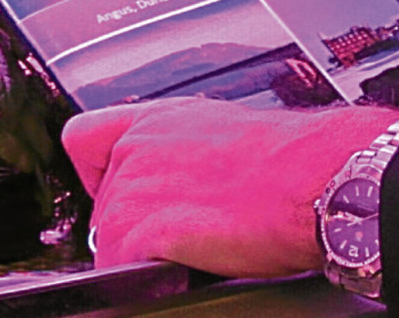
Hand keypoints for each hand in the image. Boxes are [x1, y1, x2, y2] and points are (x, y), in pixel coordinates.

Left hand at [62, 97, 398, 276]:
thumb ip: (189, 151)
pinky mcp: (144, 230)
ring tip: (188, 256)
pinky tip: (182, 271)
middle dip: (133, 226)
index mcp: (159, 120)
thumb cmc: (291, 159)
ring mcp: (134, 189)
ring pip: (109, 240)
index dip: (95, 172)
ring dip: (139, 256)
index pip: (85, 138)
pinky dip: (145, 278)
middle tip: (176, 238)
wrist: (313, 178)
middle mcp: (138, 149)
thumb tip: (188, 180)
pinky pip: (120, 267)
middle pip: (102, 203)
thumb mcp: (227, 133)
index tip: (114, 191)